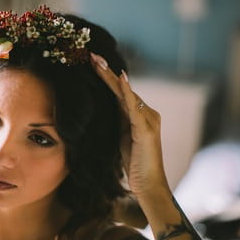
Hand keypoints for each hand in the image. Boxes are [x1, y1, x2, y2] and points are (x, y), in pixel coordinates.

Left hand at [90, 53, 169, 199]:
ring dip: (111, 76)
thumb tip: (101, 112)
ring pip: (126, 92)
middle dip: (105, 71)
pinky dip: (128, 91)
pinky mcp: (146, 129)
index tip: (90, 63)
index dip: (105, 77)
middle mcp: (146, 113)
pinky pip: (134, 106)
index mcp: (137, 115)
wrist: (149, 185)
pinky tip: (121, 78)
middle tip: (90, 54)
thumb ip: (117, 123)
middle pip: (122, 87)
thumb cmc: (135, 164)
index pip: (118, 92)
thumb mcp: (121, 139)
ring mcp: (148, 120)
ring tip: (97, 61)